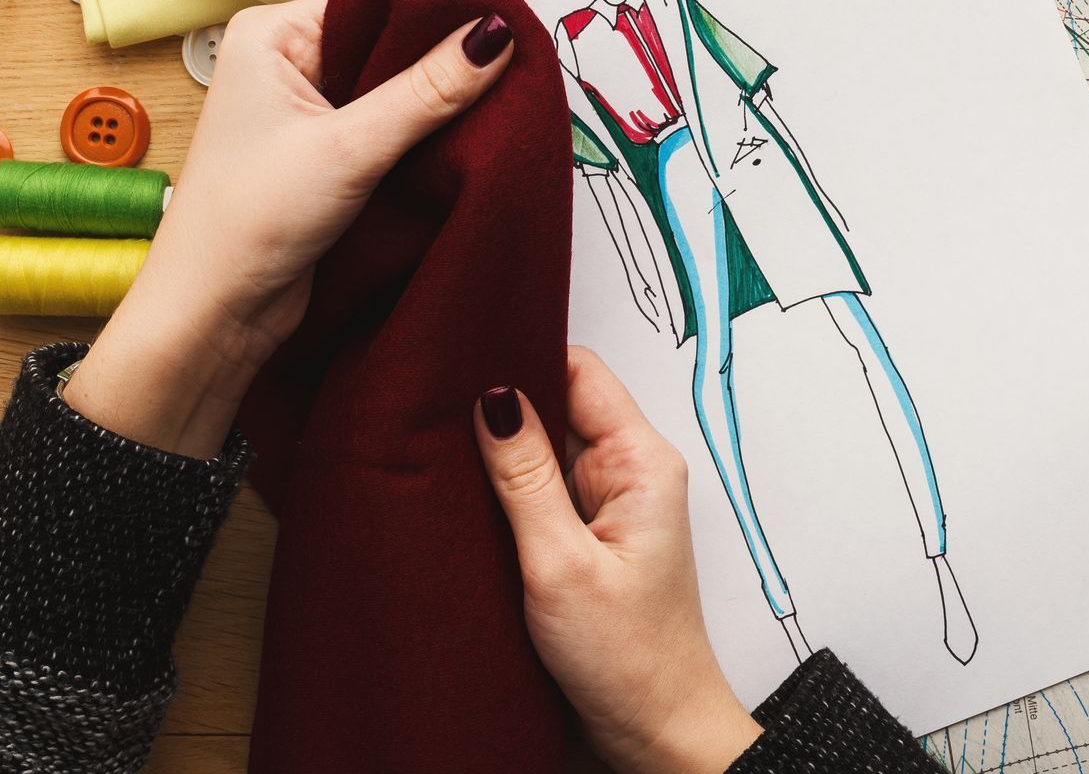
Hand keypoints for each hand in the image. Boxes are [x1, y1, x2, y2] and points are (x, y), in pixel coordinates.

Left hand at [64, 0, 514, 456]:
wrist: (215, 315)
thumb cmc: (245, 223)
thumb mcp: (349, 147)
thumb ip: (428, 90)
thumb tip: (492, 34)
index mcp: (271, 35)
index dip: (434, 9)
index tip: (499, 19)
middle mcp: (287, 64)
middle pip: (387, 42)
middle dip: (441, 60)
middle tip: (509, 66)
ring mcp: (309, 112)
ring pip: (394, 90)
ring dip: (435, 105)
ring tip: (495, 104)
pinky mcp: (330, 156)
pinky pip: (391, 130)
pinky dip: (423, 139)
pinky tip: (461, 142)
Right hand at [476, 348, 761, 773]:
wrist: (654, 734)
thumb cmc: (628, 660)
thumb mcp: (561, 565)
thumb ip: (525, 478)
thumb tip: (492, 396)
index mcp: (642, 462)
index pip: (580, 370)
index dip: (522, 355)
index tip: (461, 359)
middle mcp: (629, 472)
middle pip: (558, 403)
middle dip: (502, 408)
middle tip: (434, 415)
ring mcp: (608, 505)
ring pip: (543, 449)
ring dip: (500, 458)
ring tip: (443, 462)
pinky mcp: (587, 537)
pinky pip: (540, 492)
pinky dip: (505, 495)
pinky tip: (468, 505)